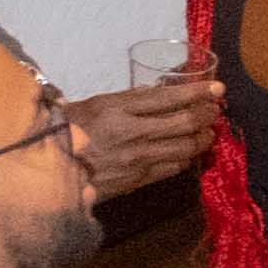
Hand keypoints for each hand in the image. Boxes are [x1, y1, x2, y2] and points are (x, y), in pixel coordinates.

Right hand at [68, 72, 220, 200]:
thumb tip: (159, 92)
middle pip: (185, 123)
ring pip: (186, 147)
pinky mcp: (138, 179)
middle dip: (207, 115)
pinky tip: (188, 152)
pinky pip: (173, 168)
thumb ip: (129, 99)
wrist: (50, 167)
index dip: (197, 92)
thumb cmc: (69, 129)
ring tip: (208, 132)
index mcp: (116, 109)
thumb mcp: (95, 105)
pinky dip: (186, 158)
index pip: (167, 97)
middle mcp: (131, 133)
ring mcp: (136, 158)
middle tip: (215, 110)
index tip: (217, 88)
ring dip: (203, 138)